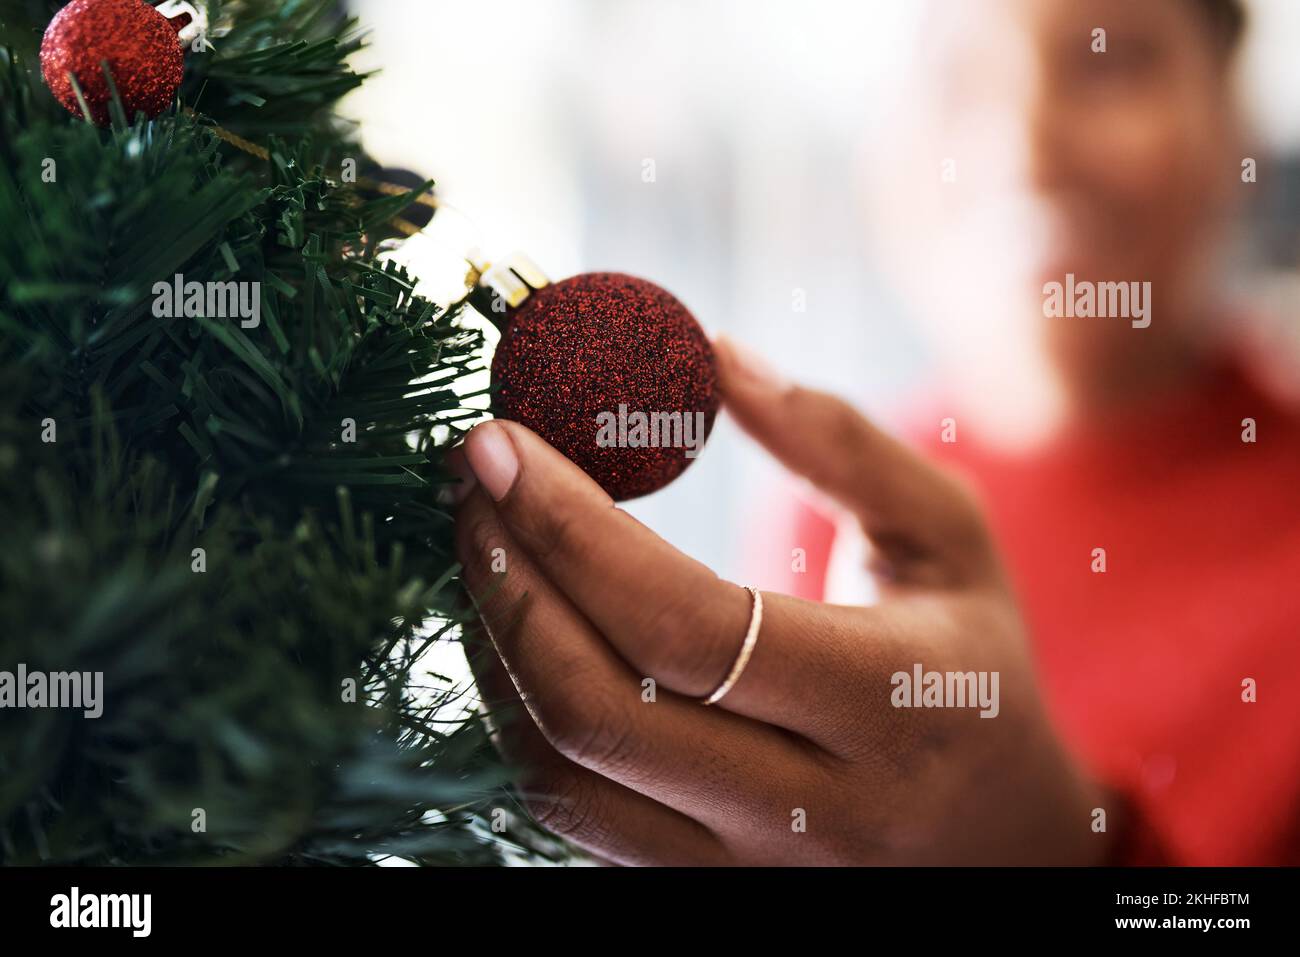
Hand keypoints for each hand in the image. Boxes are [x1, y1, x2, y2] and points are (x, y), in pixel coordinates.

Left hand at [451, 337, 1110, 864]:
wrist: (1001, 838)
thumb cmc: (975, 666)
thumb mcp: (949, 538)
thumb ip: (844, 444)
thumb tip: (714, 356)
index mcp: (893, 705)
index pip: (690, 625)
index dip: (573, 529)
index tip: (501, 442)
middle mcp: (817, 811)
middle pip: (604, 706)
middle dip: (510, 577)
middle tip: (470, 477)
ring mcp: (748, 870)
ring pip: (567, 775)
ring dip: (496, 646)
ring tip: (483, 542)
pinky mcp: (698, 889)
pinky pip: (571, 814)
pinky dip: (518, 714)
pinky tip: (516, 628)